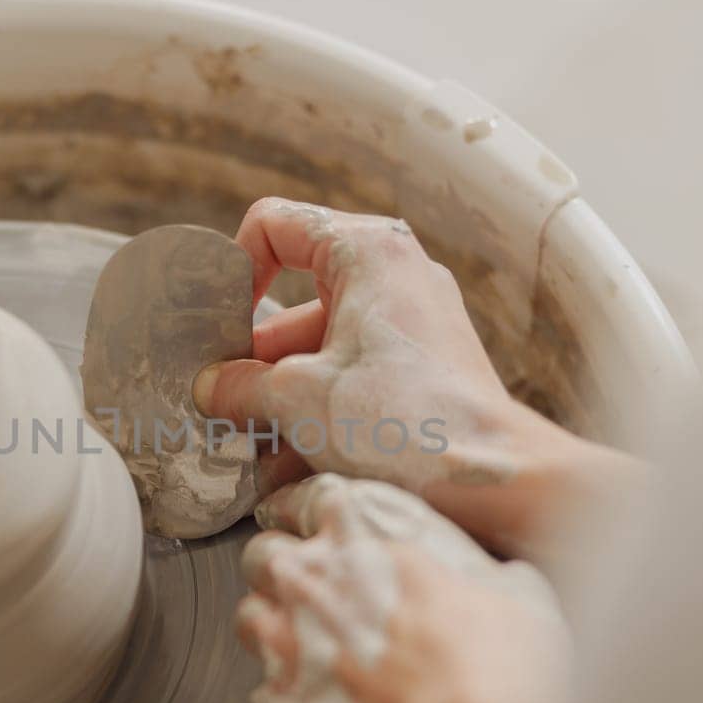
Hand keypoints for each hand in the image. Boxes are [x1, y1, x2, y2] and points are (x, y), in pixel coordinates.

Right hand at [193, 197, 639, 563]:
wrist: (492, 477)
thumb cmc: (403, 421)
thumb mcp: (296, 399)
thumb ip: (240, 385)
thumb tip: (210, 387)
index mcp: (366, 251)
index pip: (273, 226)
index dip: (232, 269)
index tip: (217, 324)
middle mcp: (395, 276)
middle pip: (294, 301)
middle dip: (252, 359)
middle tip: (219, 401)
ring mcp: (414, 324)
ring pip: (321, 349)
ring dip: (279, 398)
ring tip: (247, 449)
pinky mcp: (425, 371)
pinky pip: (354, 379)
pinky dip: (318, 413)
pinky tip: (286, 468)